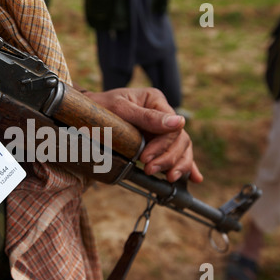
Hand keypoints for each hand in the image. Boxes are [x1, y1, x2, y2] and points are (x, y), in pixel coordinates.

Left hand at [84, 87, 203, 183]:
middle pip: (180, 140)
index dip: (163, 146)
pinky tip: (194, 178)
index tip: (145, 158)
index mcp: (156, 101)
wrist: (84, 115)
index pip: (172, 128)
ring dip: (178, 165)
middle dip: (168, 158)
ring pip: (181, 148)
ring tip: (168, 178)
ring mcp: (161, 129)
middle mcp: (162, 114)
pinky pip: (177, 153)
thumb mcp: (120, 109)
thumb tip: (179, 123)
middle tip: (149, 169)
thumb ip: (147, 116)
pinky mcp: (156, 142)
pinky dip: (187, 165)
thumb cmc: (100, 108)